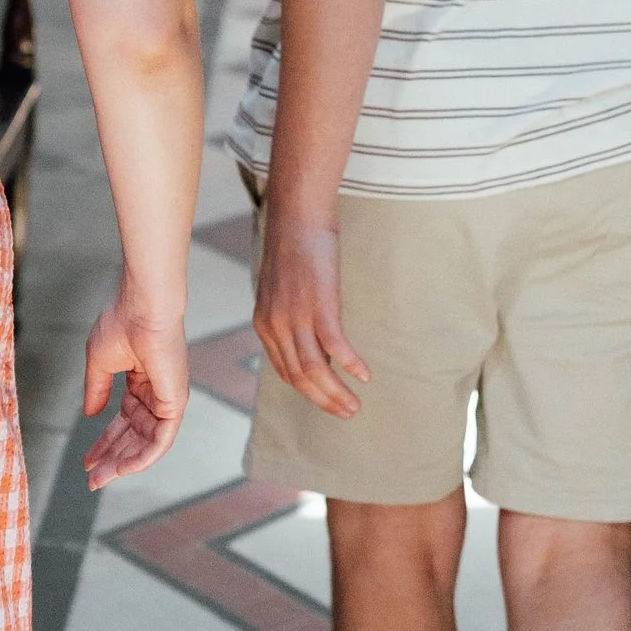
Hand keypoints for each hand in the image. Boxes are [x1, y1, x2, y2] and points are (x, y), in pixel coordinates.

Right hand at [82, 282, 189, 486]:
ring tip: (101, 478)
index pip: (123, 422)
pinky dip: (142, 457)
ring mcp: (167, 400)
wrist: (143, 306)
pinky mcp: (175, 403)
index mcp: (140, 382)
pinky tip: (122, 469)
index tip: (87, 461)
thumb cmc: (122, 323)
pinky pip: (161, 440)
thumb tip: (90, 415)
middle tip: (92, 479)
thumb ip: (96, 390)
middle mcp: (155, 394)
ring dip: (123, 464)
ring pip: (147, 444)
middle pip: (133, 437)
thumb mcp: (100, 363)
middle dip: (111, 459)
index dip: (104, 442)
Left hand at [253, 206, 369, 417]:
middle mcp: (276, 327)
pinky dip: (350, 366)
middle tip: (348, 413)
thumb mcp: (285, 291)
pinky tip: (365, 376)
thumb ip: (293, 319)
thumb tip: (317, 344)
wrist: (297, 217)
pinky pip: (335, 347)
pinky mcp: (319, 305)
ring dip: (337, 394)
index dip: (310, 392)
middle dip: (325, 401)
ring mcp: (296, 317)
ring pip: (315, 371)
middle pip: (300, 379)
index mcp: (265, 325)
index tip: (330, 401)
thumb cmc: (295, 249)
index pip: (286, 372)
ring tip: (355, 406)